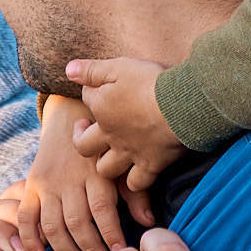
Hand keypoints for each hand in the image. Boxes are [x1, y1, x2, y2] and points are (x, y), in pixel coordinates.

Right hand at [18, 97, 152, 250]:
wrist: (70, 116)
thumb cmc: (103, 148)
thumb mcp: (121, 165)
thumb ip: (136, 194)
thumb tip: (149, 223)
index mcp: (96, 173)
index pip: (103, 210)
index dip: (111, 235)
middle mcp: (71, 179)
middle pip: (78, 223)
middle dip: (91, 250)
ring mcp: (49, 183)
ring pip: (54, 226)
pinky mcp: (33, 184)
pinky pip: (27, 215)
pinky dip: (29, 238)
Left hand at [66, 59, 185, 189]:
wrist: (181, 106)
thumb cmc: (151, 82)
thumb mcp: (119, 67)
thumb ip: (92, 70)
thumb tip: (68, 70)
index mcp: (102, 108)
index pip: (87, 99)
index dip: (92, 92)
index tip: (101, 87)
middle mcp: (111, 135)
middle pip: (84, 146)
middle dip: (81, 139)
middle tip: (86, 130)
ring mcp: (130, 153)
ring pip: (106, 169)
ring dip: (105, 165)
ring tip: (111, 156)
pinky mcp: (151, 165)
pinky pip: (137, 184)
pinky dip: (135, 183)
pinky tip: (138, 176)